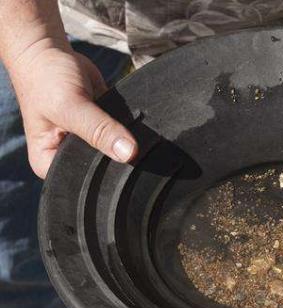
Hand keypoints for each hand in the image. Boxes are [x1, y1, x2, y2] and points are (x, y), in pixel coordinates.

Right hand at [9, 45, 136, 177]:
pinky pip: (123, 135)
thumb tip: (129, 152)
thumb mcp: (70, 106)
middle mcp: (68, 157)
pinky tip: (136, 121)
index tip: (125, 159)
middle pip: (101, 167)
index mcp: (48, 162)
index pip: (84, 180)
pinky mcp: (102, 129)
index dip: (105, 172)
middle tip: (131, 140)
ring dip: (127, 141)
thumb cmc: (46, 78)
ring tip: (131, 127)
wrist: (50, 52)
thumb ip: (99, 130)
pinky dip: (130, 128)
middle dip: (117, 155)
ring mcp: (87, 144)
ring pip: (115, 151)